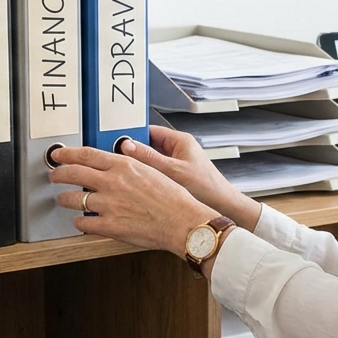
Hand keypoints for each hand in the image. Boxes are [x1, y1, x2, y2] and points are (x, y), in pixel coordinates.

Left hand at [49, 144, 217, 255]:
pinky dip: (79, 222)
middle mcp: (113, 183)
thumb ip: (131, 165)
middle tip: (54, 176)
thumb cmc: (174, 199)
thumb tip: (119, 160)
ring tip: (64, 199)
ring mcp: (109, 205)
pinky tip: (81, 221)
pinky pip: (83, 223)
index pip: (87, 154)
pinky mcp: (109, 226)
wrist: (182, 221)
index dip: (68, 154)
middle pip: (74, 173)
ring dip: (65, 199)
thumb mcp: (153, 170)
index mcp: (124, 166)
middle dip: (58, 174)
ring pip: (74, 199)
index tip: (59, 155)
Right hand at [118, 125, 262, 229]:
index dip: (131, 135)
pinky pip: (154, 173)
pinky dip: (145, 177)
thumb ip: (149, 158)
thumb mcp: (174, 171)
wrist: (223, 207)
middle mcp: (177, 149)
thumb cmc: (207, 188)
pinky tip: (136, 185)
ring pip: (150, 161)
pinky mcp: (175, 177)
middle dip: (132, 153)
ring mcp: (176, 164)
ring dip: (138, 167)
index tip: (115, 140)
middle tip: (115, 159)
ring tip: (123, 173)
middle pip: (147, 146)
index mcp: (179, 141)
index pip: (149, 130)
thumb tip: (127, 146)